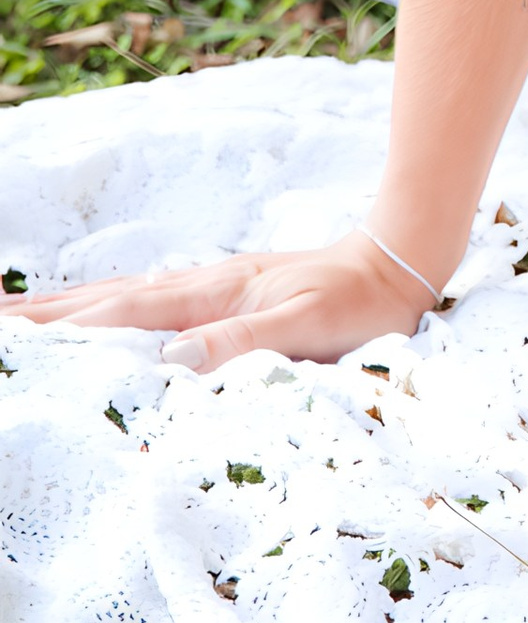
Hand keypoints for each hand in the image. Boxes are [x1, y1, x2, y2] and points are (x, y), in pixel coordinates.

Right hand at [0, 229, 432, 373]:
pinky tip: (94, 309)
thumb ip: (243, 343)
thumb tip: (171, 359)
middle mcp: (197, 286)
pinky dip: (103, 303)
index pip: (118, 315)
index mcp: (208, 297)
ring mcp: (206, 287)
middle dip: (42, 314)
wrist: (394, 263)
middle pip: (102, 299)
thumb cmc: (358, 303)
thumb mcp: (307, 327)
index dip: (63, 328)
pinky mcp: (221, 294)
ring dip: (64, 306)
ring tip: (14, 313)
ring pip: (118, 295)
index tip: (9, 336)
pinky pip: (144, 298)